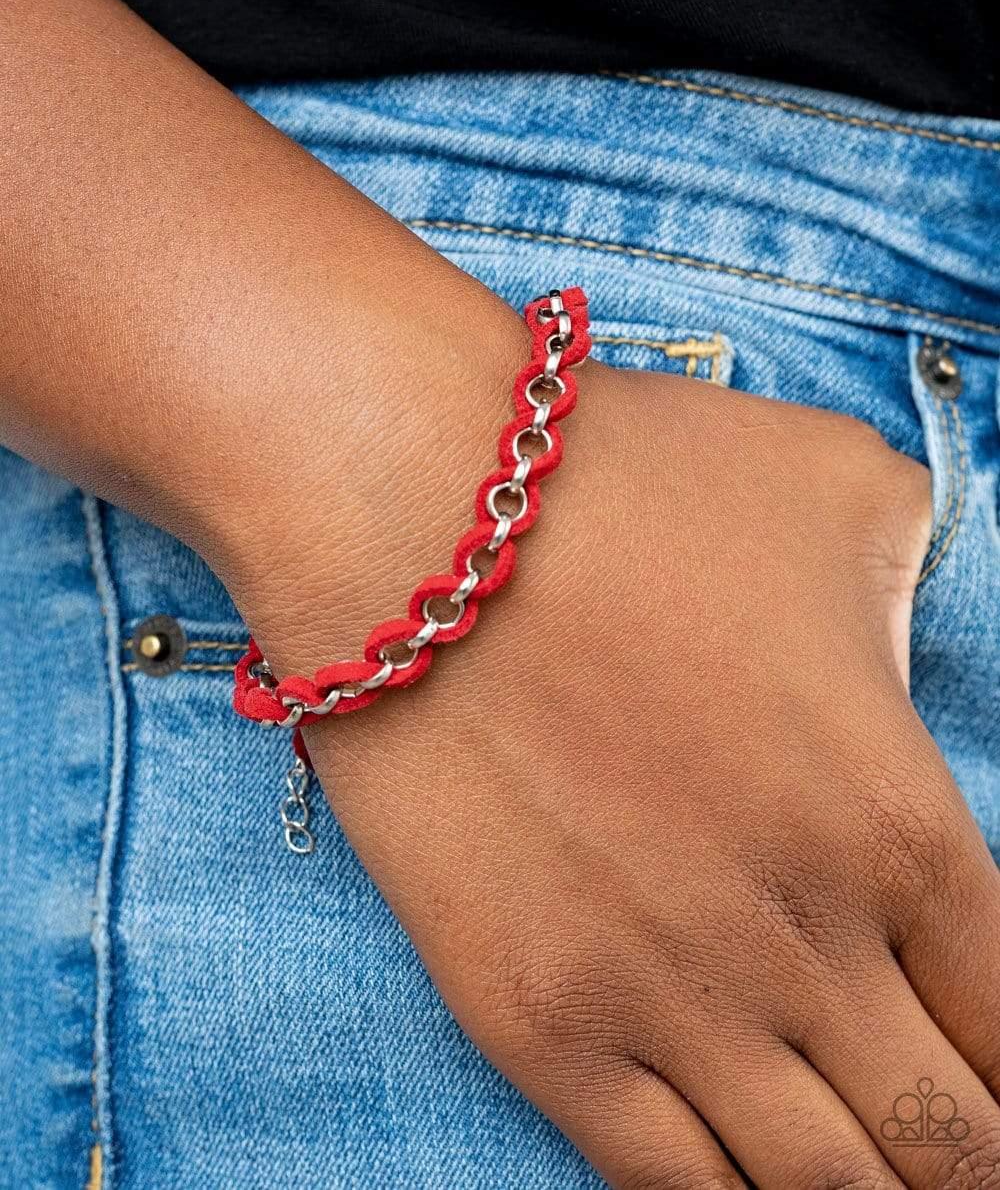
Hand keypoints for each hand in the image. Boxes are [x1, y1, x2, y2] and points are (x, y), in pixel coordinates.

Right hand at [225, 352, 999, 1189]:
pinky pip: (664, 1189)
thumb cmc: (631, 482)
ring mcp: (664, 998)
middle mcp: (802, 943)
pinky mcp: (535, 1021)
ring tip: (859, 1167)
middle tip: (950, 1141)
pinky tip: (745, 1179)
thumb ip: (918, 584)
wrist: (414, 506)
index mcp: (900, 822)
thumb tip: (902, 649)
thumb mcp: (840, 487)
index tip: (993, 1069)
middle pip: (945, 1150)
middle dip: (966, 1162)